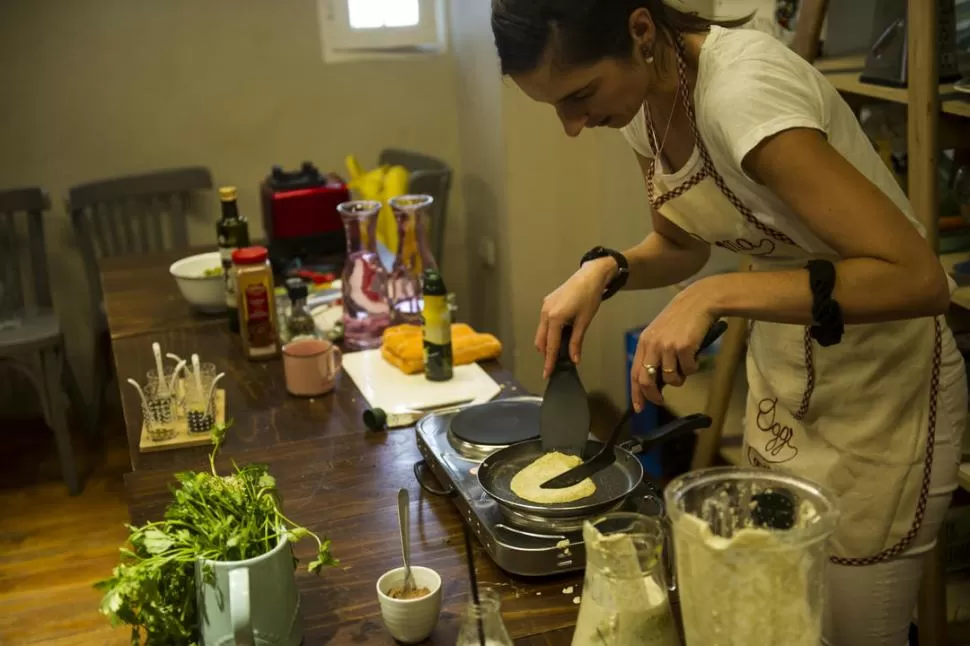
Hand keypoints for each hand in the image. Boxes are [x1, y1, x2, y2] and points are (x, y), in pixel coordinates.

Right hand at [536, 258, 614, 377]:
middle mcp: (545, 312)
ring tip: (559, 350)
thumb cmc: (589, 298)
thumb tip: (574, 359)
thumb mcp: (584, 321)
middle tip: (554, 364)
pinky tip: (560, 334)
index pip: (550, 345)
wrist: (589, 276)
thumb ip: (576, 341)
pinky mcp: (547, 303)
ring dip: (547, 343)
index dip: (549, 361)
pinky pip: (544, 323)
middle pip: (541, 340)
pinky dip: (549, 332)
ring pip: (541, 332)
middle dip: (546, 353)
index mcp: (555, 317)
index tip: (547, 374)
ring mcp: (544, 307)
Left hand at [631, 282, 716, 412]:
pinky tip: (695, 356)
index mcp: (644, 342)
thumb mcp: (660, 333)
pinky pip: (689, 370)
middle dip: (653, 395)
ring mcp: (667, 347)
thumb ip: (654, 353)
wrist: (698, 301)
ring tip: (685, 366)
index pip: (635, 373)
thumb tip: (655, 380)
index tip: (639, 407)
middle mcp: (652, 345)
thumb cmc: (681, 319)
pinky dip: (693, 368)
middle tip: (660, 400)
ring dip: (679, 379)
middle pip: (647, 381)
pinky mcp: (683, 348)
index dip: (636, 393)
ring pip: (671, 379)